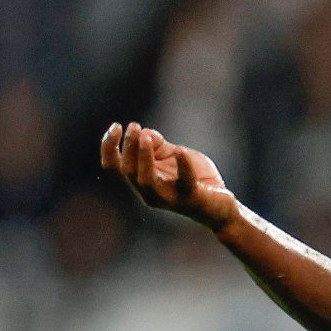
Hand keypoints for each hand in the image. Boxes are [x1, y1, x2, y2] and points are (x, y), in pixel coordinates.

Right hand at [100, 123, 238, 229]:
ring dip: (143, 157)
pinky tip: (180, 151)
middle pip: (127, 171)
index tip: (116, 126)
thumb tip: (144, 132)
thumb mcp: (174, 155)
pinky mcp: (191, 199)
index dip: (108, 147)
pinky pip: (184, 183)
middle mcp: (150, 194)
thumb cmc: (195, 178)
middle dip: (128, 146)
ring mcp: (170, 198)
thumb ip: (158, 145)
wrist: (222, 205)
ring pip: (145, 181)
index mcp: (142, 181)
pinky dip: (182, 165)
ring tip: (146, 136)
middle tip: (135, 126)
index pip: (113, 167)